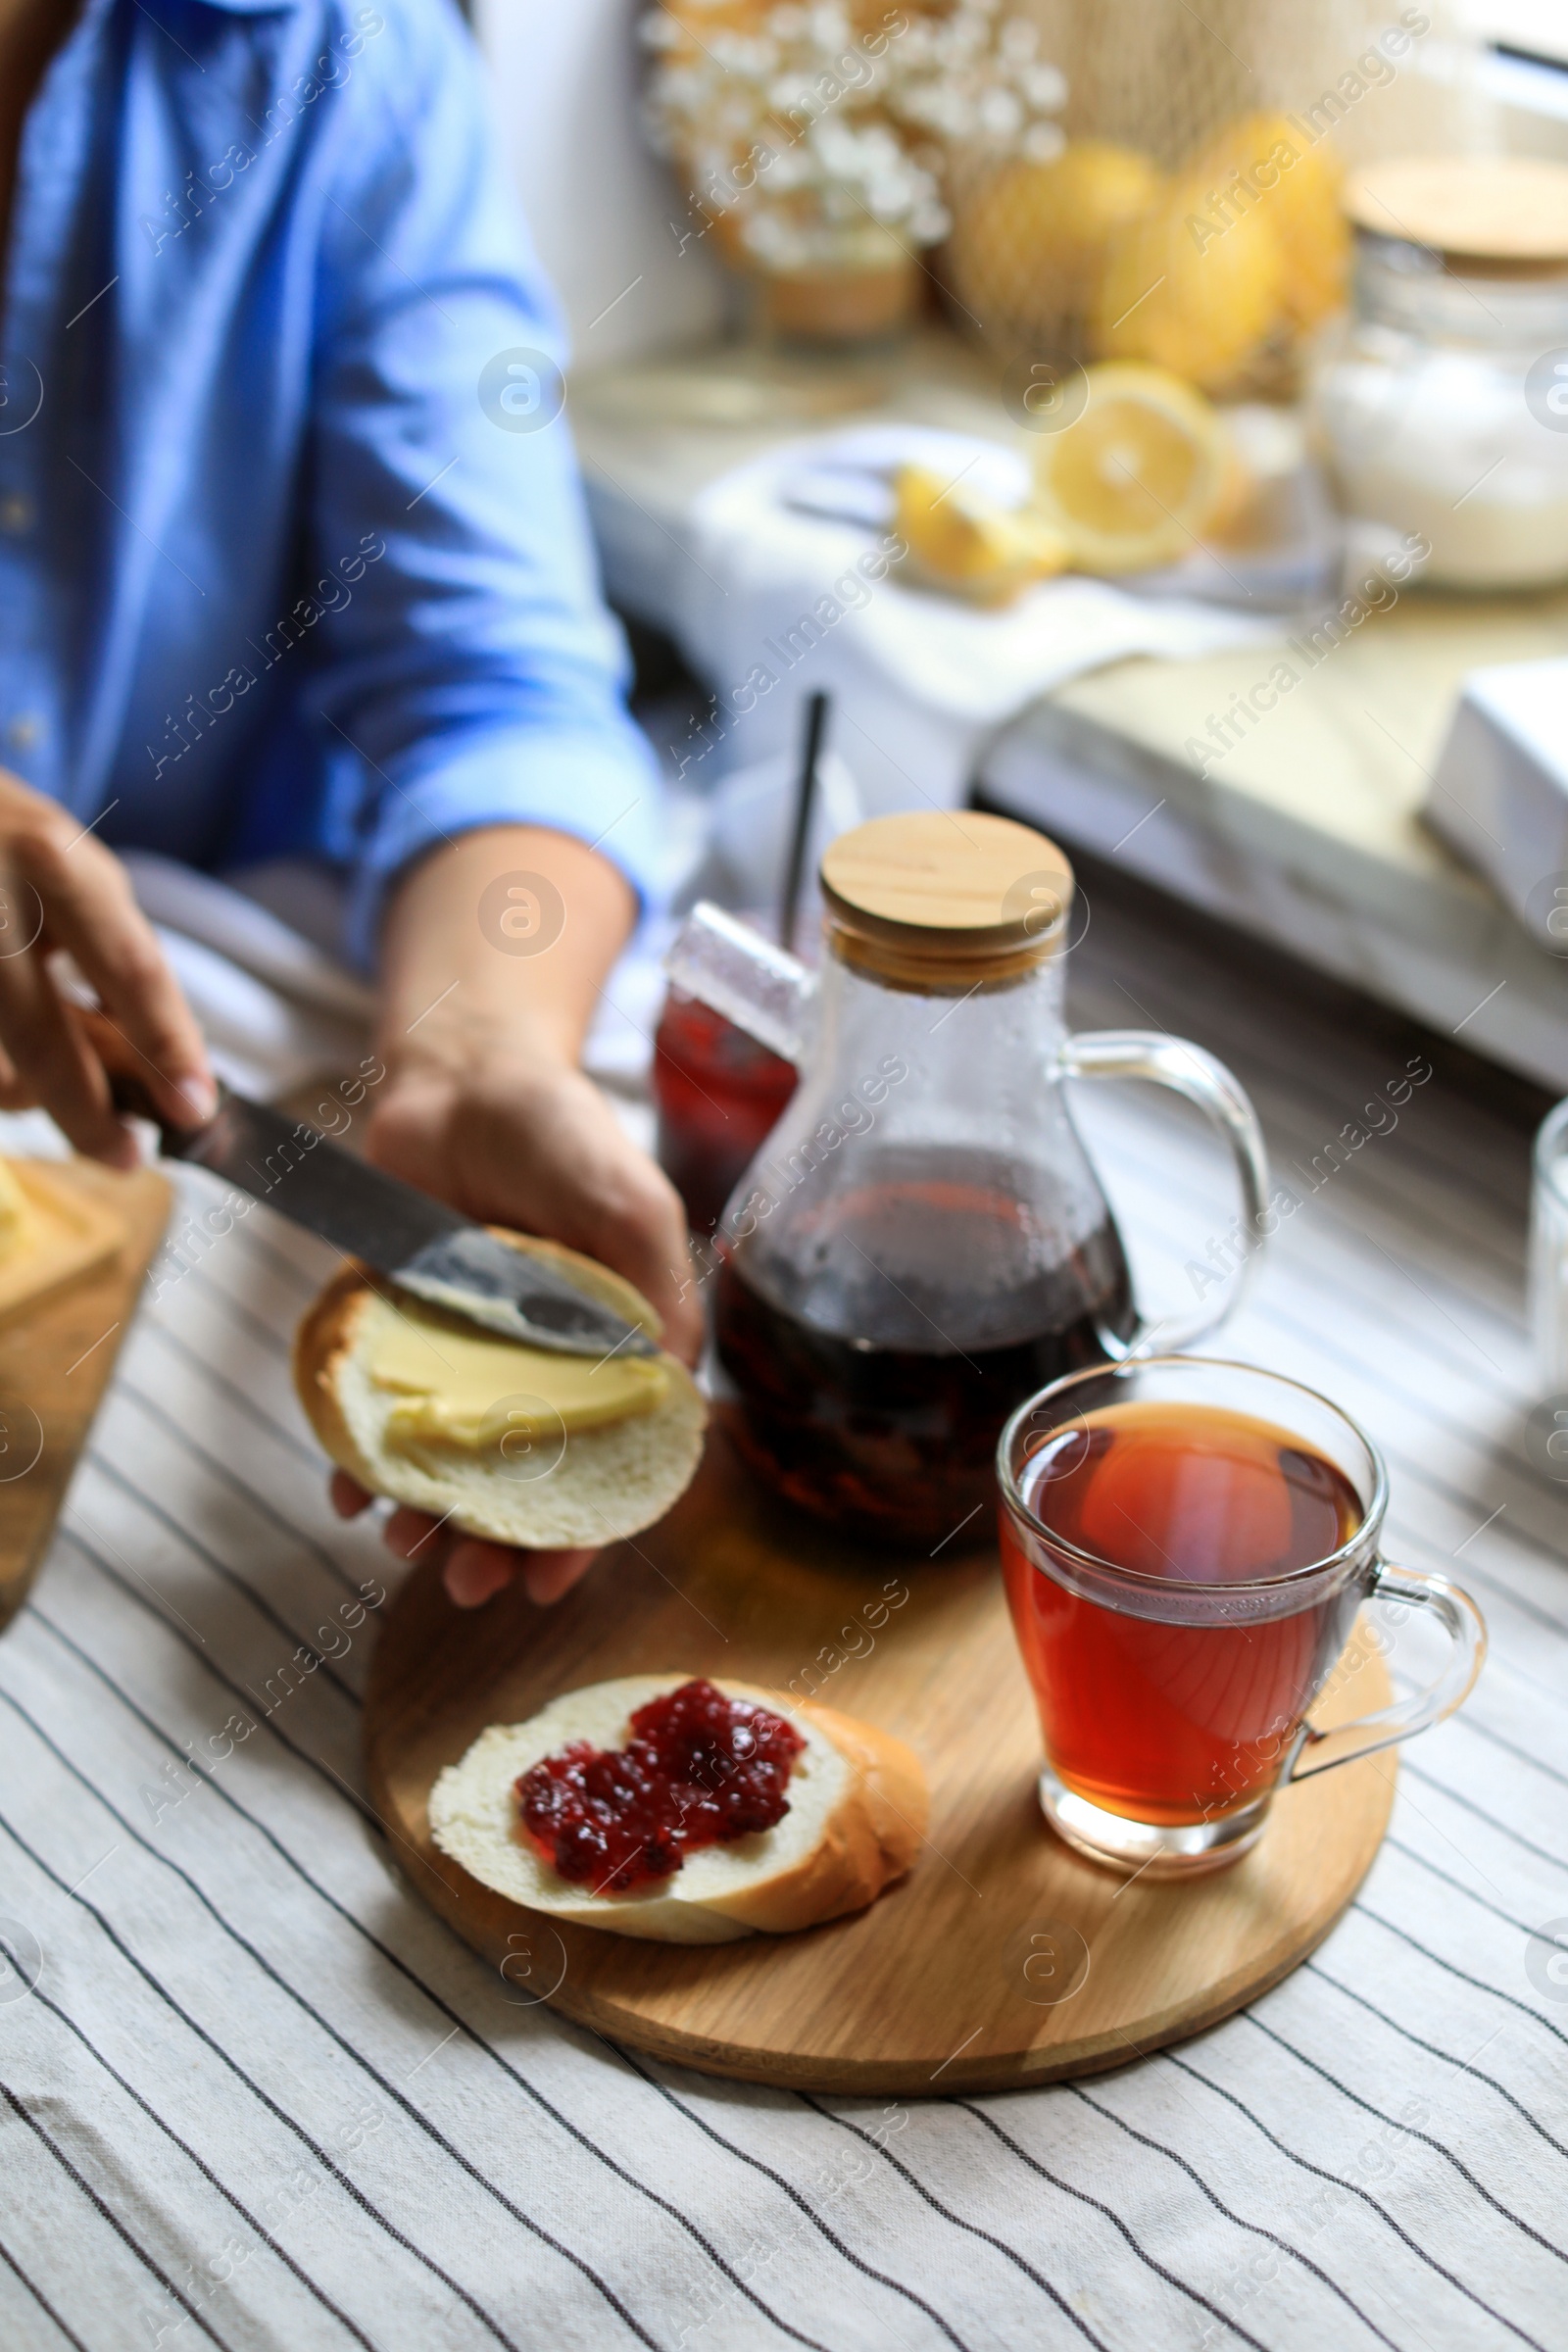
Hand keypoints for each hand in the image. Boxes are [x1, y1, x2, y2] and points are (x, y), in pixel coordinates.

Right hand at [0, 769, 214, 1158]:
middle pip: (43, 1042)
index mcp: (49, 859)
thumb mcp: (65, 867)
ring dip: (30, 1091)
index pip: (128, 970)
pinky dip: (6, 1076)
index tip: (195, 1110)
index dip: (168, 1048)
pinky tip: (17, 1063)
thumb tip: (154, 1065)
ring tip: (49, 1075)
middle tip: (127, 1155)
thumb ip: (108, 953)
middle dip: (91, 1116)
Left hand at [331, 1035, 699, 1610]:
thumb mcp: (632, 1204)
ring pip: (445, 1462)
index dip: (585, 1532)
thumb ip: (662, 1295)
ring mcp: (463, 1353)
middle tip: (466, 1588)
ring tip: (403, 1548)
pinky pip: (374, 1412)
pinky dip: (359, 1458)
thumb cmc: (562, 1131)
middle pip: (519, 1481)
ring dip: (426, 1517)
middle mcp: (537, 1366)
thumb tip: (677, 1400)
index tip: (552, 1582)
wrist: (457, 1072)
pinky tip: (346, 1491)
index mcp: (610, 1350)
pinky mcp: (393, 1331)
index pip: (605, 1465)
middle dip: (496, 1546)